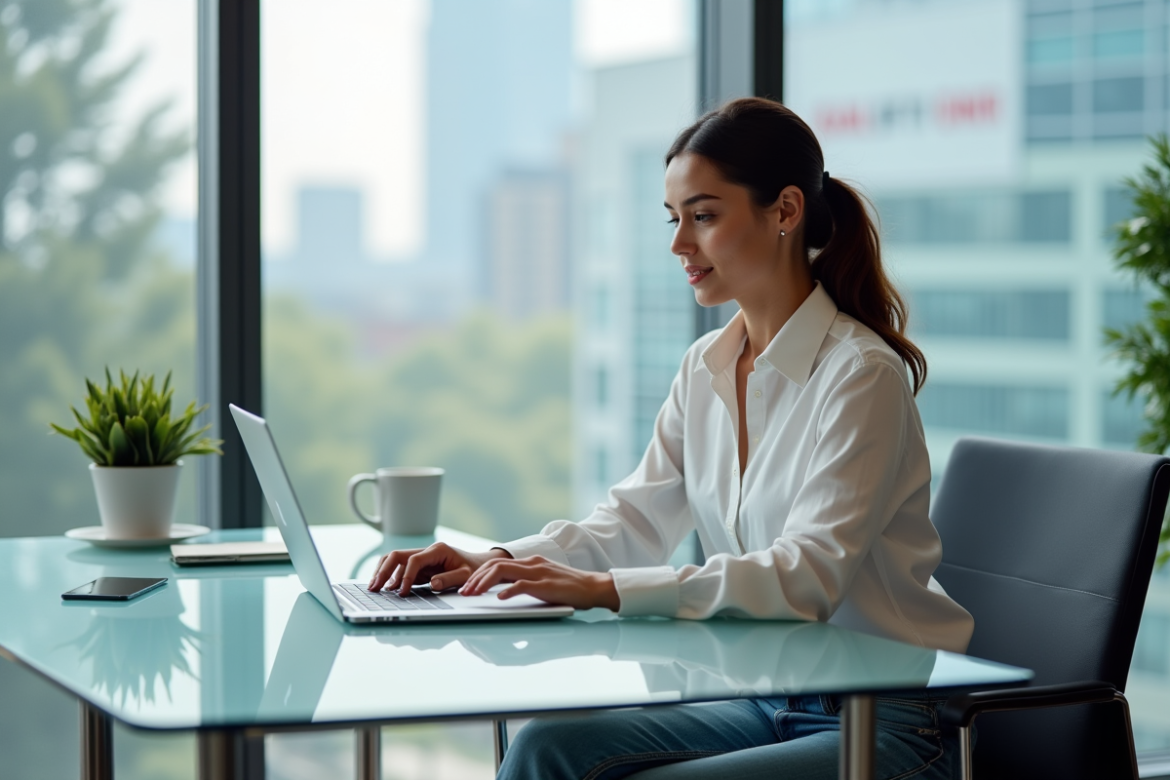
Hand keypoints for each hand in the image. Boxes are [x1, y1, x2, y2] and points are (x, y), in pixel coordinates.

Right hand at [367, 542, 511, 594]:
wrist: (479, 566)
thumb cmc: (473, 570)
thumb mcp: (466, 576)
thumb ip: (450, 579)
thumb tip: (432, 584)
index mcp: (438, 550)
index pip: (414, 560)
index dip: (405, 575)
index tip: (401, 592)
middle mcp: (426, 551)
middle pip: (397, 555)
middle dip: (384, 571)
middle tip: (373, 587)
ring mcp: (421, 558)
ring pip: (395, 560)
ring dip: (383, 572)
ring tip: (373, 588)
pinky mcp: (419, 567)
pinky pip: (400, 569)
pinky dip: (390, 578)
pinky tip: (384, 589)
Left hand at [459, 556, 620, 611]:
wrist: (594, 587)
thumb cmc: (569, 588)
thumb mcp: (543, 582)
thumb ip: (525, 582)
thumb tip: (502, 593)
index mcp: (530, 562)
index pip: (498, 563)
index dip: (479, 574)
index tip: (467, 586)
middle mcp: (532, 563)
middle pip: (496, 564)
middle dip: (476, 578)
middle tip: (463, 592)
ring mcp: (539, 572)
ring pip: (504, 571)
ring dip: (484, 583)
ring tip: (473, 595)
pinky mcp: (546, 585)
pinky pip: (523, 585)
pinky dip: (508, 591)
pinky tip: (499, 599)